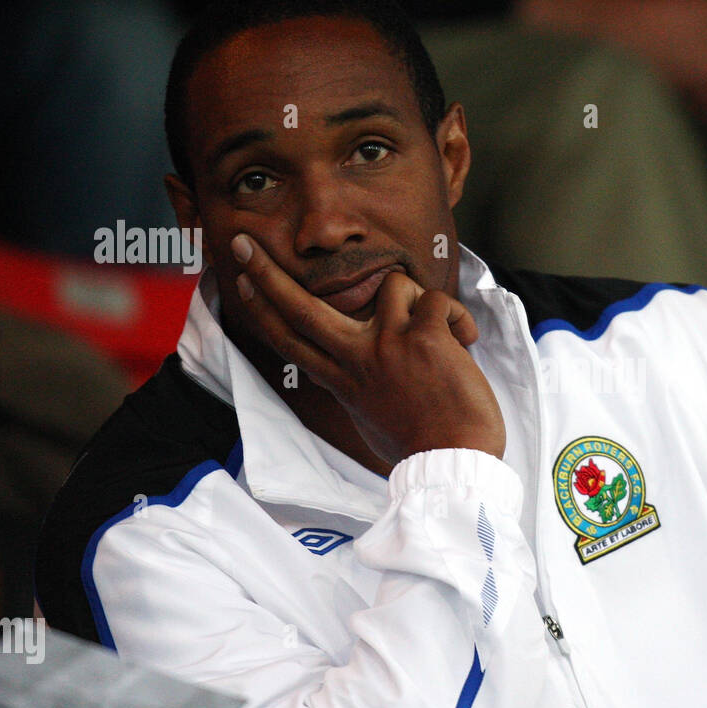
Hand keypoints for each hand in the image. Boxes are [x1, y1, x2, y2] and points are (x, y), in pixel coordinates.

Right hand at [230, 234, 505, 465]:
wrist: (450, 466)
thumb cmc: (421, 448)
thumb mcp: (372, 420)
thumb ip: (361, 389)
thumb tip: (360, 376)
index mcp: (343, 381)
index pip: (290, 341)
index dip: (263, 308)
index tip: (242, 280)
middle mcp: (358, 359)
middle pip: (302, 309)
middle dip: (269, 273)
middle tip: (245, 241)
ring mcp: (389, 345)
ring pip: (393, 284)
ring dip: (421, 300)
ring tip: (443, 334)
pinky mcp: (425, 338)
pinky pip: (437, 300)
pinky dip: (457, 317)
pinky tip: (464, 342)